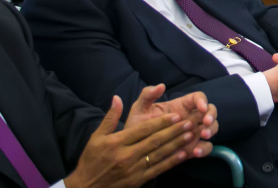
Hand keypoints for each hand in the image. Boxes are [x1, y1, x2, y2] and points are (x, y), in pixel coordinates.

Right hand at [63, 95, 199, 187]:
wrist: (86, 187)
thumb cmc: (92, 159)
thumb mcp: (96, 137)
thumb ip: (110, 117)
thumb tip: (117, 97)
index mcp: (117, 142)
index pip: (144, 130)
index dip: (161, 122)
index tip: (176, 115)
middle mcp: (126, 155)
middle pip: (155, 141)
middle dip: (174, 131)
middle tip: (190, 122)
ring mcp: (133, 169)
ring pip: (159, 154)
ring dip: (176, 144)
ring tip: (190, 135)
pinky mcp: (138, 180)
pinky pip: (157, 169)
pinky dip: (171, 162)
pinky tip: (183, 154)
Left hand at [123, 85, 215, 159]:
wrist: (134, 149)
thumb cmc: (137, 126)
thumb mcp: (139, 109)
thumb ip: (147, 95)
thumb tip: (160, 85)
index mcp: (181, 106)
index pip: (198, 98)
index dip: (202, 100)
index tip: (201, 107)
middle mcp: (190, 118)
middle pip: (210, 111)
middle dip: (211, 115)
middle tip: (206, 122)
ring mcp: (193, 133)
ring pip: (212, 128)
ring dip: (211, 130)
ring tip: (203, 135)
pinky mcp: (192, 148)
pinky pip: (206, 147)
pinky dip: (205, 149)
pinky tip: (196, 151)